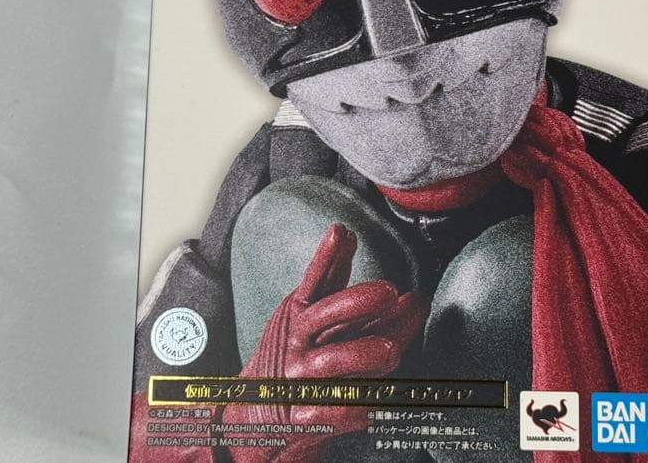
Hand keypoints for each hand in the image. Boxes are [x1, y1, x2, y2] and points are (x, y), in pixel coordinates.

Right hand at [224, 223, 426, 461]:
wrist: (255, 407)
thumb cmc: (293, 349)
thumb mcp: (306, 309)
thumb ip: (330, 275)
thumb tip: (346, 233)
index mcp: (300, 312)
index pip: (314, 279)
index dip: (326, 256)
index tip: (341, 232)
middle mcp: (299, 341)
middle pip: (324, 315)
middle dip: (356, 301)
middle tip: (390, 290)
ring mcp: (300, 377)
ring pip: (331, 363)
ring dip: (361, 355)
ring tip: (391, 351)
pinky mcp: (303, 414)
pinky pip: (328, 412)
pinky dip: (350, 410)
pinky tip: (372, 406)